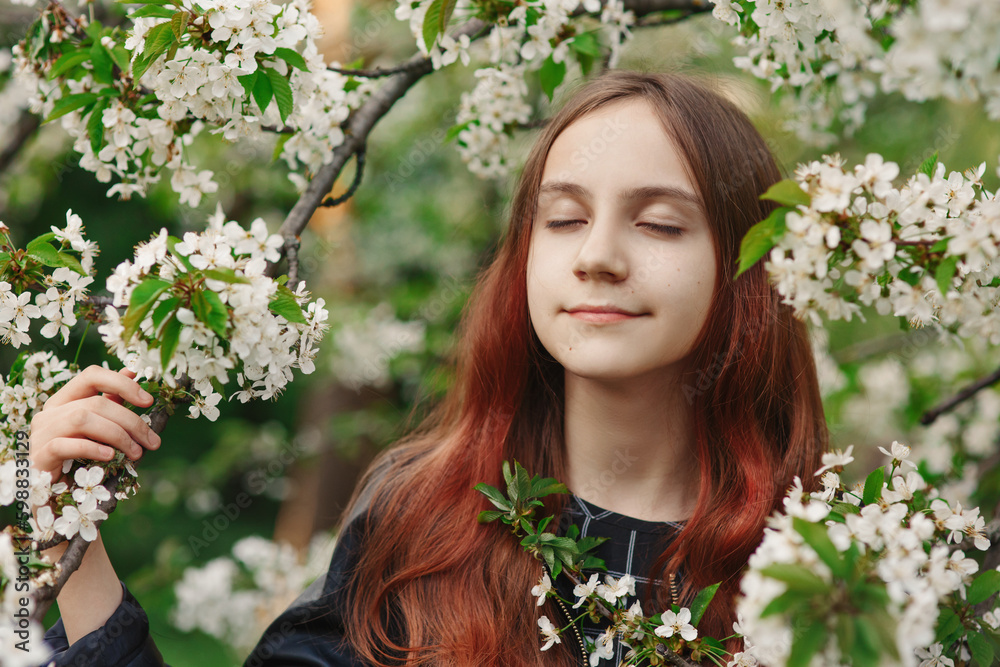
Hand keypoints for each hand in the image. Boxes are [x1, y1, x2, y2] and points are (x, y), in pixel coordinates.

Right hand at [29, 364, 160, 482]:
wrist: (51, 493)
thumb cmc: (77, 457)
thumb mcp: (97, 427)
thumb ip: (111, 401)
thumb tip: (131, 372)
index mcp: (64, 400)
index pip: (92, 376)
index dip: (122, 384)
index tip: (148, 401)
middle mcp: (49, 413)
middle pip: (95, 403)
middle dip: (130, 421)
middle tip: (152, 441)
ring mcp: (41, 434)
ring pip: (81, 419)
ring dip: (116, 435)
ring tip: (136, 453)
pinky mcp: (38, 457)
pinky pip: (64, 445)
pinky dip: (91, 448)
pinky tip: (110, 456)